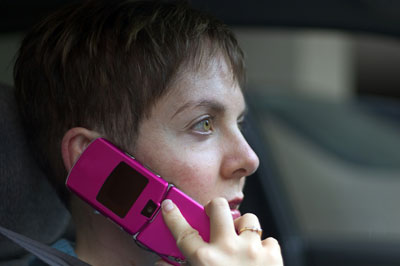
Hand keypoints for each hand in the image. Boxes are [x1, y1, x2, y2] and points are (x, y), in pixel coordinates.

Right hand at [155, 197, 282, 265]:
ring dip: (243, 229)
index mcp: (205, 261)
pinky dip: (263, 247)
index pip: (183, 232)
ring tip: (240, 244)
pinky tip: (257, 260)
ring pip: (248, 219)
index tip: (169, 205)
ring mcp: (252, 250)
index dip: (173, 216)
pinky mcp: (272, 255)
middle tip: (214, 217)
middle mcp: (227, 250)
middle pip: (218, 208)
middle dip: (214, 208)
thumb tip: (161, 263)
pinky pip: (267, 239)